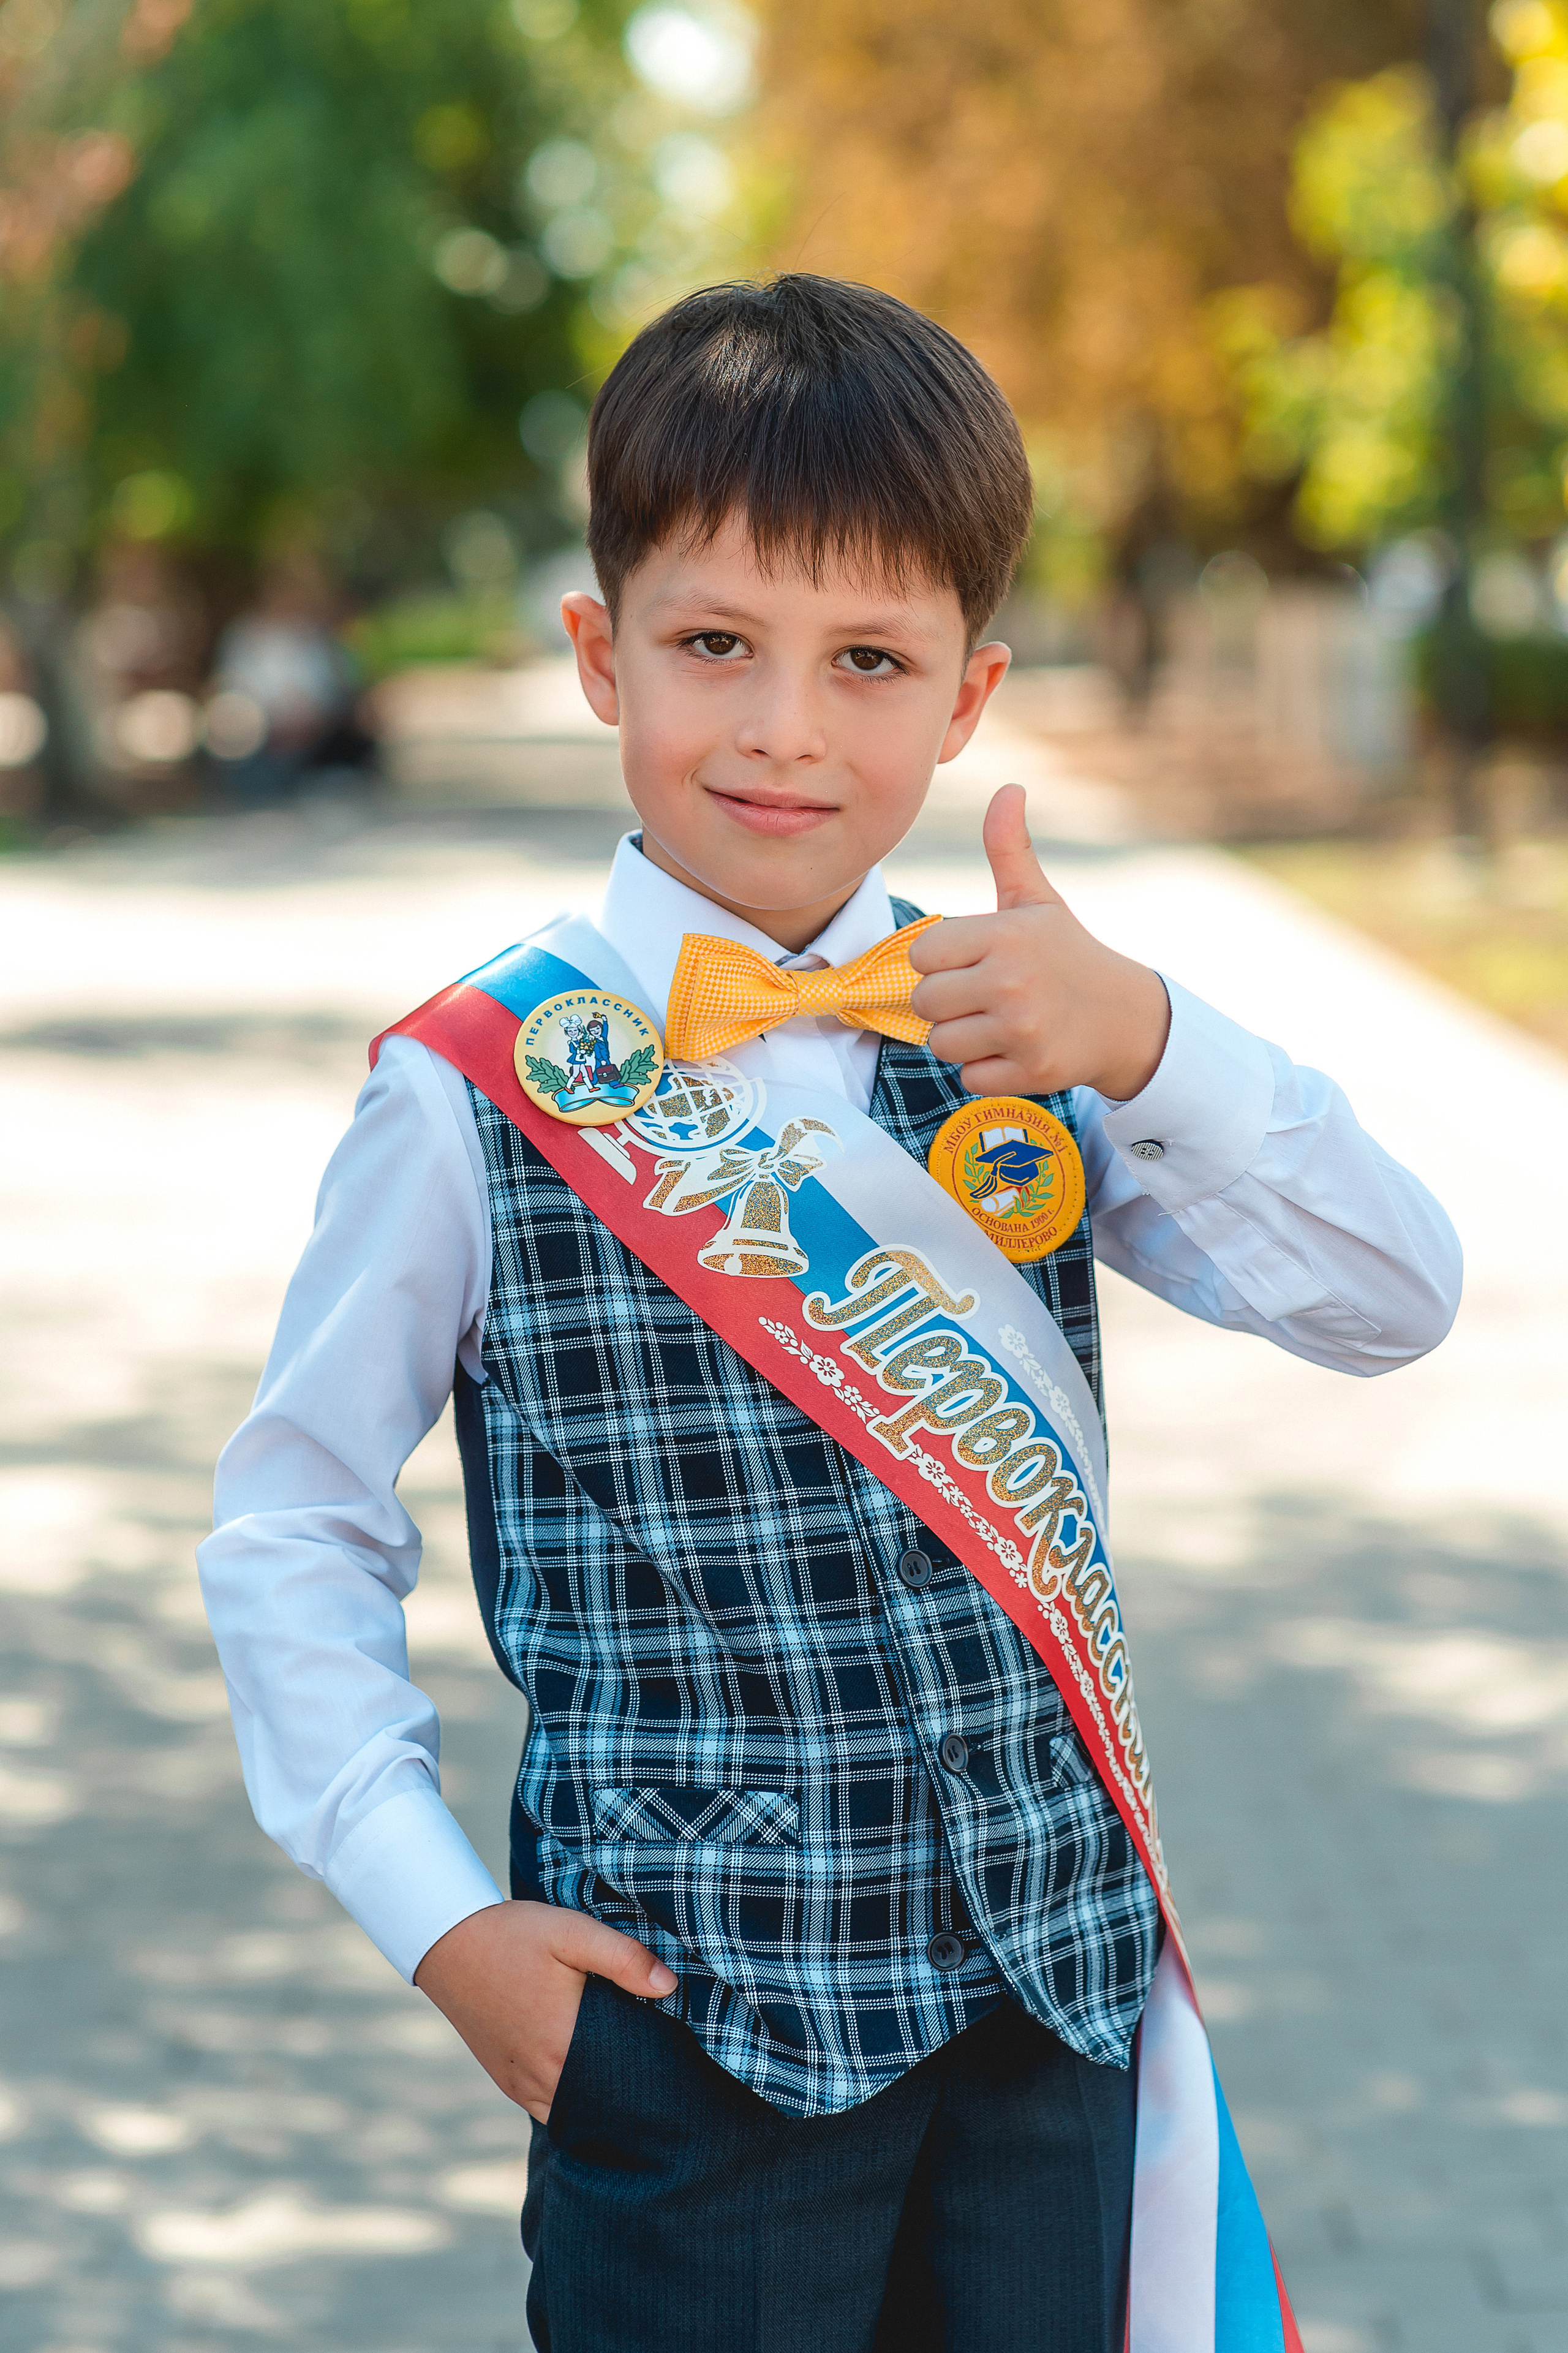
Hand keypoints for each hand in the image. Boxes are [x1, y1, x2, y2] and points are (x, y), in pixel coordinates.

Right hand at [413, 1900, 676, 2121]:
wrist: (448, 1940)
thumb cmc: (514, 1935)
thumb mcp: (572, 1932)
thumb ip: (622, 1959)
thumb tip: (669, 1986)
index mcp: (563, 2044)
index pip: (622, 2083)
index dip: (651, 2080)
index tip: (675, 2071)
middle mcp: (540, 2075)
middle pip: (599, 2105)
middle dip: (629, 2095)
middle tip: (662, 2080)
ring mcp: (519, 2083)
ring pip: (573, 2112)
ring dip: (599, 2102)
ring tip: (628, 2080)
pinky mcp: (505, 2080)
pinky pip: (547, 2107)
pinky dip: (570, 2102)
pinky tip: (589, 2081)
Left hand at [909, 784, 1169, 1101]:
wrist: (1124, 1018)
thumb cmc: (1067, 954)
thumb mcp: (1037, 900)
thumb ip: (1009, 848)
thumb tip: (1009, 788)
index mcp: (1005, 934)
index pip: (923, 955)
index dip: (939, 962)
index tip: (969, 963)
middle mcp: (1011, 981)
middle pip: (926, 1003)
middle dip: (946, 1004)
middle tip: (982, 997)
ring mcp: (1021, 1029)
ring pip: (942, 1044)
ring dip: (962, 1039)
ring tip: (996, 1023)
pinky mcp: (1030, 1071)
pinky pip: (968, 1077)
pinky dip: (985, 1070)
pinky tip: (1013, 1050)